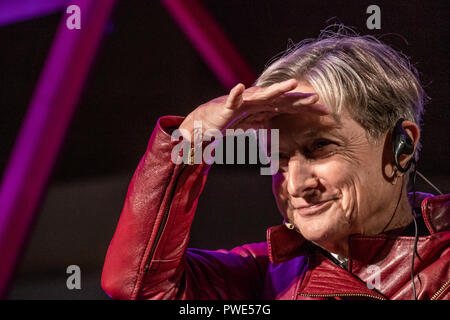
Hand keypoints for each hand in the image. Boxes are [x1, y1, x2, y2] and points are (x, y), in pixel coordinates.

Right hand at [179, 79, 328, 140]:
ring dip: (277, 89)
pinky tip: (238, 87)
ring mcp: (245, 101)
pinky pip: (232, 99)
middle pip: (282, 99)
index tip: (327, 113)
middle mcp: (258, 101)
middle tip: (318, 98)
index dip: (308, 109)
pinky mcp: (229, 105)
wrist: (210, 120)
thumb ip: (271, 129)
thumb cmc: (234, 122)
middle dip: (299, 99)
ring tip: (292, 84)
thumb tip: (287, 142)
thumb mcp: (256, 126)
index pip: (291, 107)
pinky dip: (235, 94)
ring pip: (263, 94)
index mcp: (267, 107)